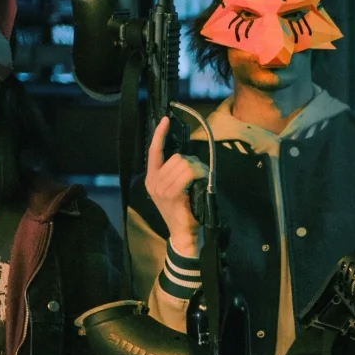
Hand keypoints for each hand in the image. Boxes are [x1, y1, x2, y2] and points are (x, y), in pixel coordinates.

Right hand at [145, 116, 207, 257]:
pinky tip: (201, 180)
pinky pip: (187, 174)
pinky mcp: (171, 194)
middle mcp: (153, 182)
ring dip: (198, 169)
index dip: (159, 135)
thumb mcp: (176, 190)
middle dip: (193, 163)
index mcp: (152, 179)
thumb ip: (176, 174)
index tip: (165, 121)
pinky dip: (198, 174)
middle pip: (177, 157)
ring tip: (202, 180)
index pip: (154, 152)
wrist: (184, 233)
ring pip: (184, 164)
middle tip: (201, 174)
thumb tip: (186, 159)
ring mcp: (161, 188)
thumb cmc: (184, 211)